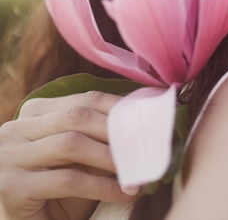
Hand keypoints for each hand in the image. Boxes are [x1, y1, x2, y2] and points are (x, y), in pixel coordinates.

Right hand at [0, 91, 137, 219]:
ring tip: (137, 170)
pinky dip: (101, 186)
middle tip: (146, 144)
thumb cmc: (55, 193)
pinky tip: (124, 193)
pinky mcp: (12, 186)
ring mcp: (9, 156)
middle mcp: (15, 129)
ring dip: (110, 157)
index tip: (147, 118)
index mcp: (32, 113)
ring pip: (71, 144)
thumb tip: (140, 122)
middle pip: (77, 117)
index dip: (118, 107)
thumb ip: (96, 137)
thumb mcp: (76, 159)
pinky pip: (67, 179)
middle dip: (116, 131)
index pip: (83, 99)